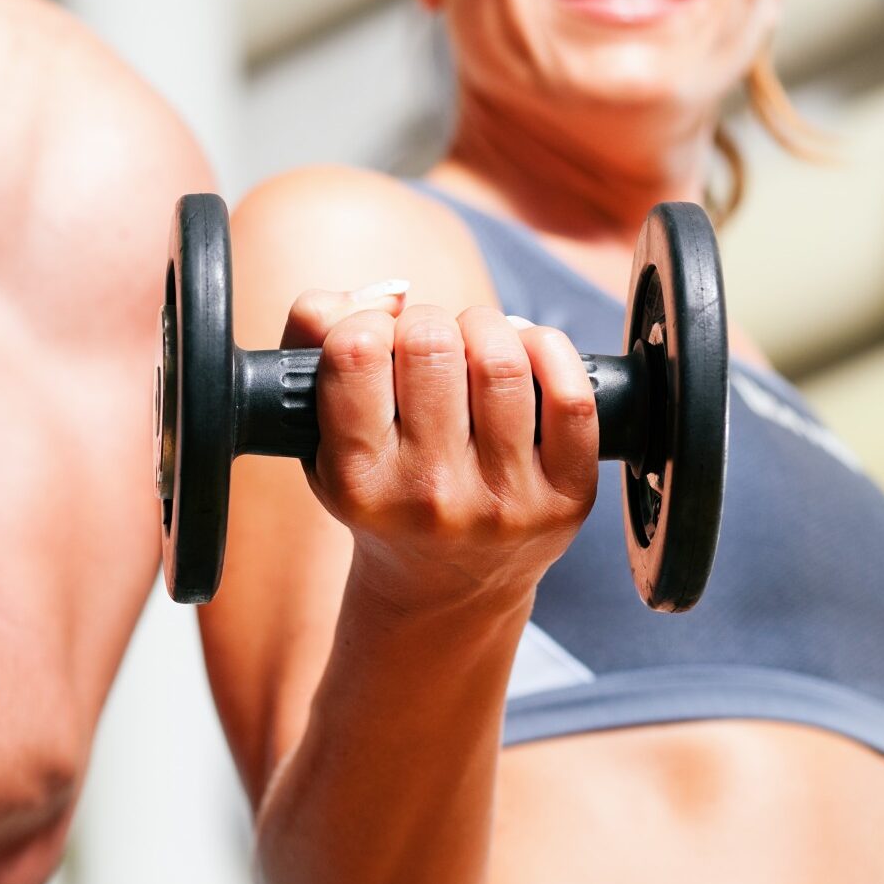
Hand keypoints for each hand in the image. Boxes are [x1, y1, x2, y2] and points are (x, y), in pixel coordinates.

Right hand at [284, 292, 598, 608]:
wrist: (443, 589)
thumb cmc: (380, 494)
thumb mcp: (316, 436)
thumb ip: (311, 340)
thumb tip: (390, 294)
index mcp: (357, 481)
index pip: (355, 352)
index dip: (366, 324)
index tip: (375, 341)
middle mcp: (428, 496)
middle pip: (432, 343)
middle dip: (429, 321)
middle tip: (427, 343)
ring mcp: (501, 501)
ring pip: (503, 359)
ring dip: (487, 327)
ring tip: (475, 344)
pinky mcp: (564, 500)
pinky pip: (571, 395)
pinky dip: (549, 350)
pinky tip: (527, 355)